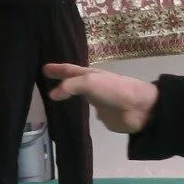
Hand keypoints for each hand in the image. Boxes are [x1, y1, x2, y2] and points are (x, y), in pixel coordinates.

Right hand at [43, 64, 157, 133]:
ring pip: (79, 96)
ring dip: (69, 95)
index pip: (70, 70)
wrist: (139, 108)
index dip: (57, 69)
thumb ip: (70, 86)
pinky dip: (79, 111)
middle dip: (61, 79)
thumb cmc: (114, 90)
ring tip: (54, 97)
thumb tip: (51, 95)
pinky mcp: (104, 115)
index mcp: (90, 75)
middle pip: (73, 82)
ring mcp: (98, 101)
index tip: (43, 68)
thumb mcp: (89, 82)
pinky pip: (87, 112)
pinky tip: (73, 114)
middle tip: (45, 79)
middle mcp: (93, 86)